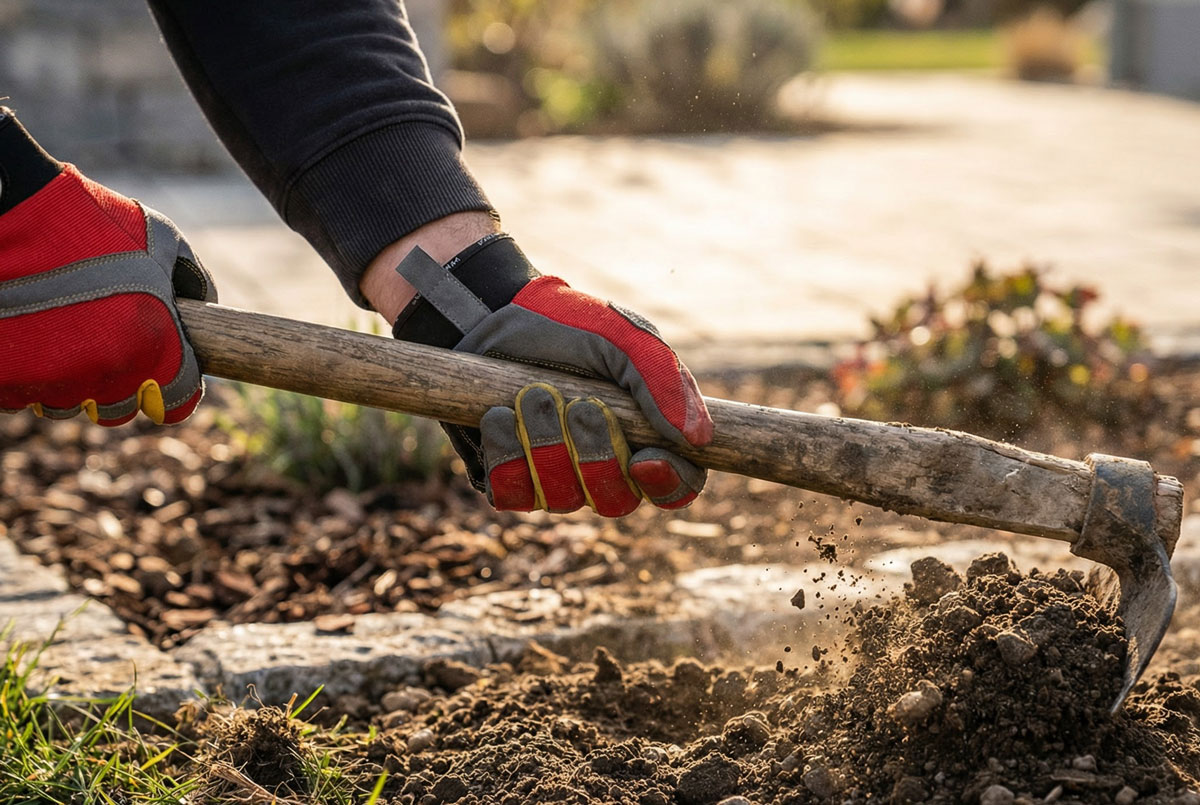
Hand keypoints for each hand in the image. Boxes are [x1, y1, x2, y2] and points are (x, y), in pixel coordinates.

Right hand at [0, 108, 215, 425]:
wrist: (8, 209)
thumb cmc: (90, 221)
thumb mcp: (160, 238)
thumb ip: (192, 278)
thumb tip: (207, 306)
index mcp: (152, 347)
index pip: (177, 403)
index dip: (174, 389)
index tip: (166, 374)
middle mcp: (106, 375)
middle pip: (121, 410)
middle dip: (121, 384)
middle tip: (108, 346)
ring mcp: (53, 382)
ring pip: (71, 405)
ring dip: (75, 381)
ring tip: (68, 335)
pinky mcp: (9, 381)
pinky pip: (29, 395)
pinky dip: (34, 375)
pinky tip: (36, 335)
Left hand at [389, 234, 711, 515]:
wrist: (495, 313)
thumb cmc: (571, 325)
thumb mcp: (624, 338)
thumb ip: (663, 381)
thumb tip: (699, 438)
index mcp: (645, 438)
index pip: (675, 486)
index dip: (668, 483)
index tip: (647, 458)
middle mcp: (602, 468)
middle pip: (615, 501)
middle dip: (595, 455)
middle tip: (579, 405)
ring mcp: (553, 477)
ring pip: (561, 499)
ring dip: (546, 442)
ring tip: (533, 393)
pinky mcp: (505, 477)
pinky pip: (512, 494)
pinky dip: (507, 453)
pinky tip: (500, 415)